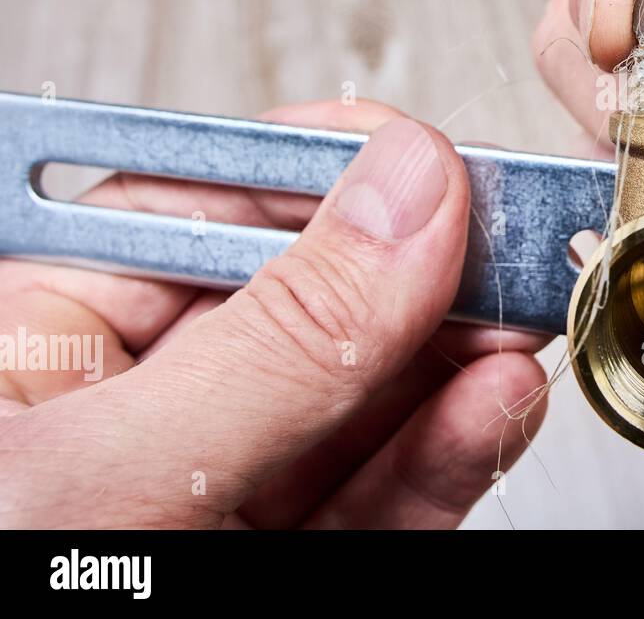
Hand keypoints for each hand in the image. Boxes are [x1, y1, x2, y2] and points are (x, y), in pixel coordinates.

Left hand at [0, 100, 545, 527]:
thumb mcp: (110, 471)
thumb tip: (405, 196)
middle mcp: (148, 405)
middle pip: (316, 296)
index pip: (210, 203)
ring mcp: (229, 485)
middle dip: (424, 267)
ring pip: (372, 396)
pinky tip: (494, 401)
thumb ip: (276, 339)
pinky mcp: (301, 555)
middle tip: (511, 237)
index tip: (430, 157)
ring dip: (461, 356)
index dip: (329, 167)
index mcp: (53, 337)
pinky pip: (390, 492)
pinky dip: (454, 448)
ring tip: (520, 316)